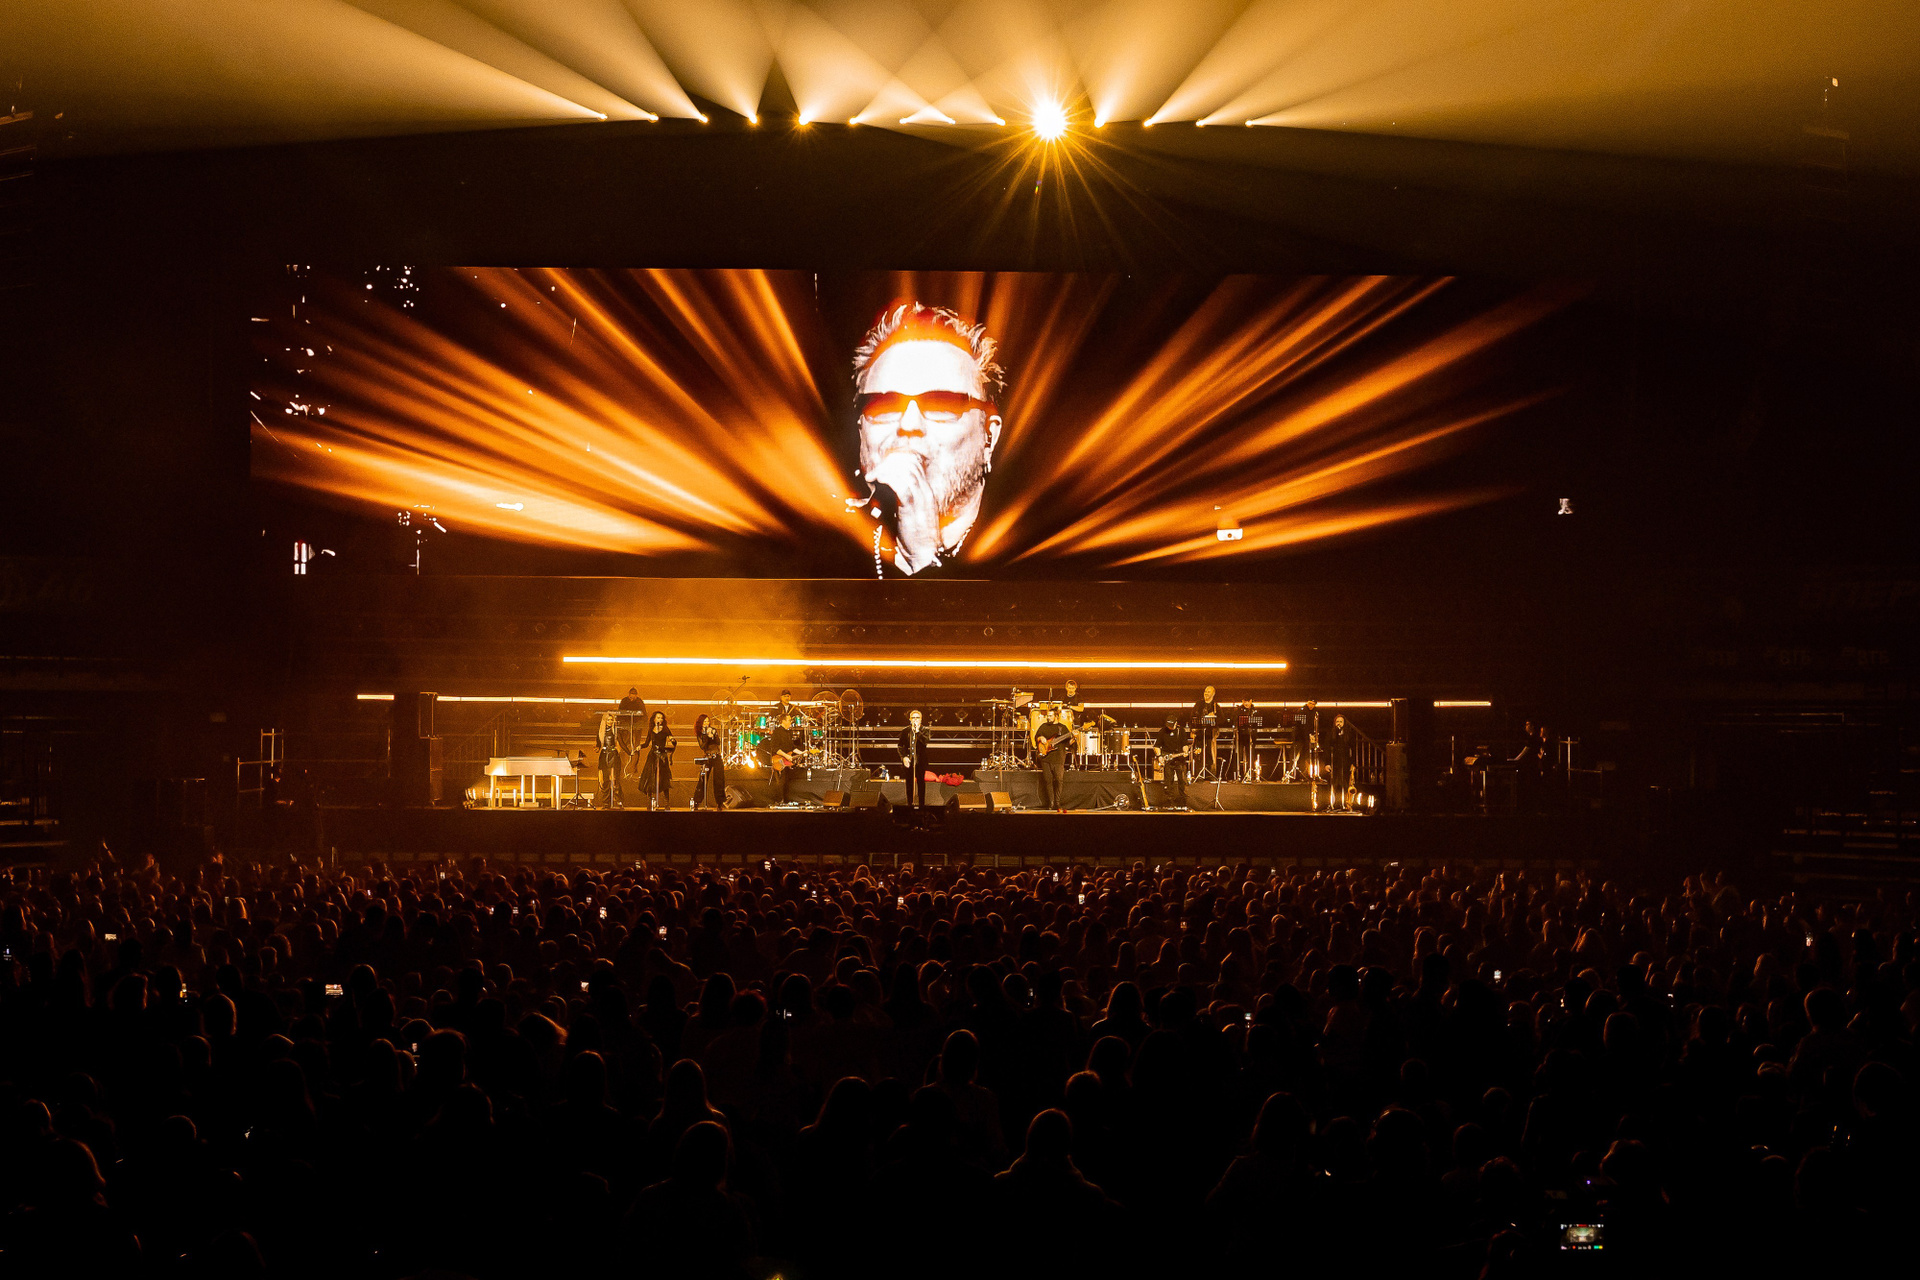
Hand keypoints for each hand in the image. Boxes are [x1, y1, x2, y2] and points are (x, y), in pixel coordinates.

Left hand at [870, 450, 943, 573]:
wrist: (921, 555)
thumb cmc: (911, 538)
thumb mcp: (907, 514)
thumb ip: (899, 500)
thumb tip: (882, 491)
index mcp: (926, 493)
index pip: (916, 464)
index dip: (898, 459)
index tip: (882, 463)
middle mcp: (925, 492)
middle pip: (910, 464)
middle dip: (890, 462)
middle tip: (875, 470)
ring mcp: (921, 498)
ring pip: (905, 472)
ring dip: (886, 470)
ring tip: (873, 476)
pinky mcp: (913, 507)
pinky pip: (901, 485)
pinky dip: (887, 479)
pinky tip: (877, 480)